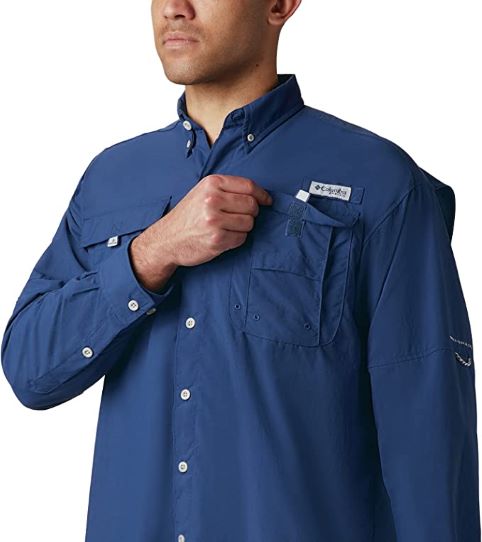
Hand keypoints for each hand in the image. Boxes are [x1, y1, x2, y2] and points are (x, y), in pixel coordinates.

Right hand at [129, 174, 272, 289]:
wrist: (167, 239)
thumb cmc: (188, 216)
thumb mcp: (202, 192)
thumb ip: (227, 189)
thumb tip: (259, 194)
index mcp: (211, 184)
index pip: (248, 186)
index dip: (262, 194)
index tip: (267, 201)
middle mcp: (212, 200)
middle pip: (252, 205)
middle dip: (251, 213)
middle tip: (239, 217)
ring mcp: (214, 220)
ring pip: (249, 223)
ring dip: (243, 227)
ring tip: (227, 227)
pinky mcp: (216, 239)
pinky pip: (241, 238)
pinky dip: (236, 239)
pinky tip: (223, 237)